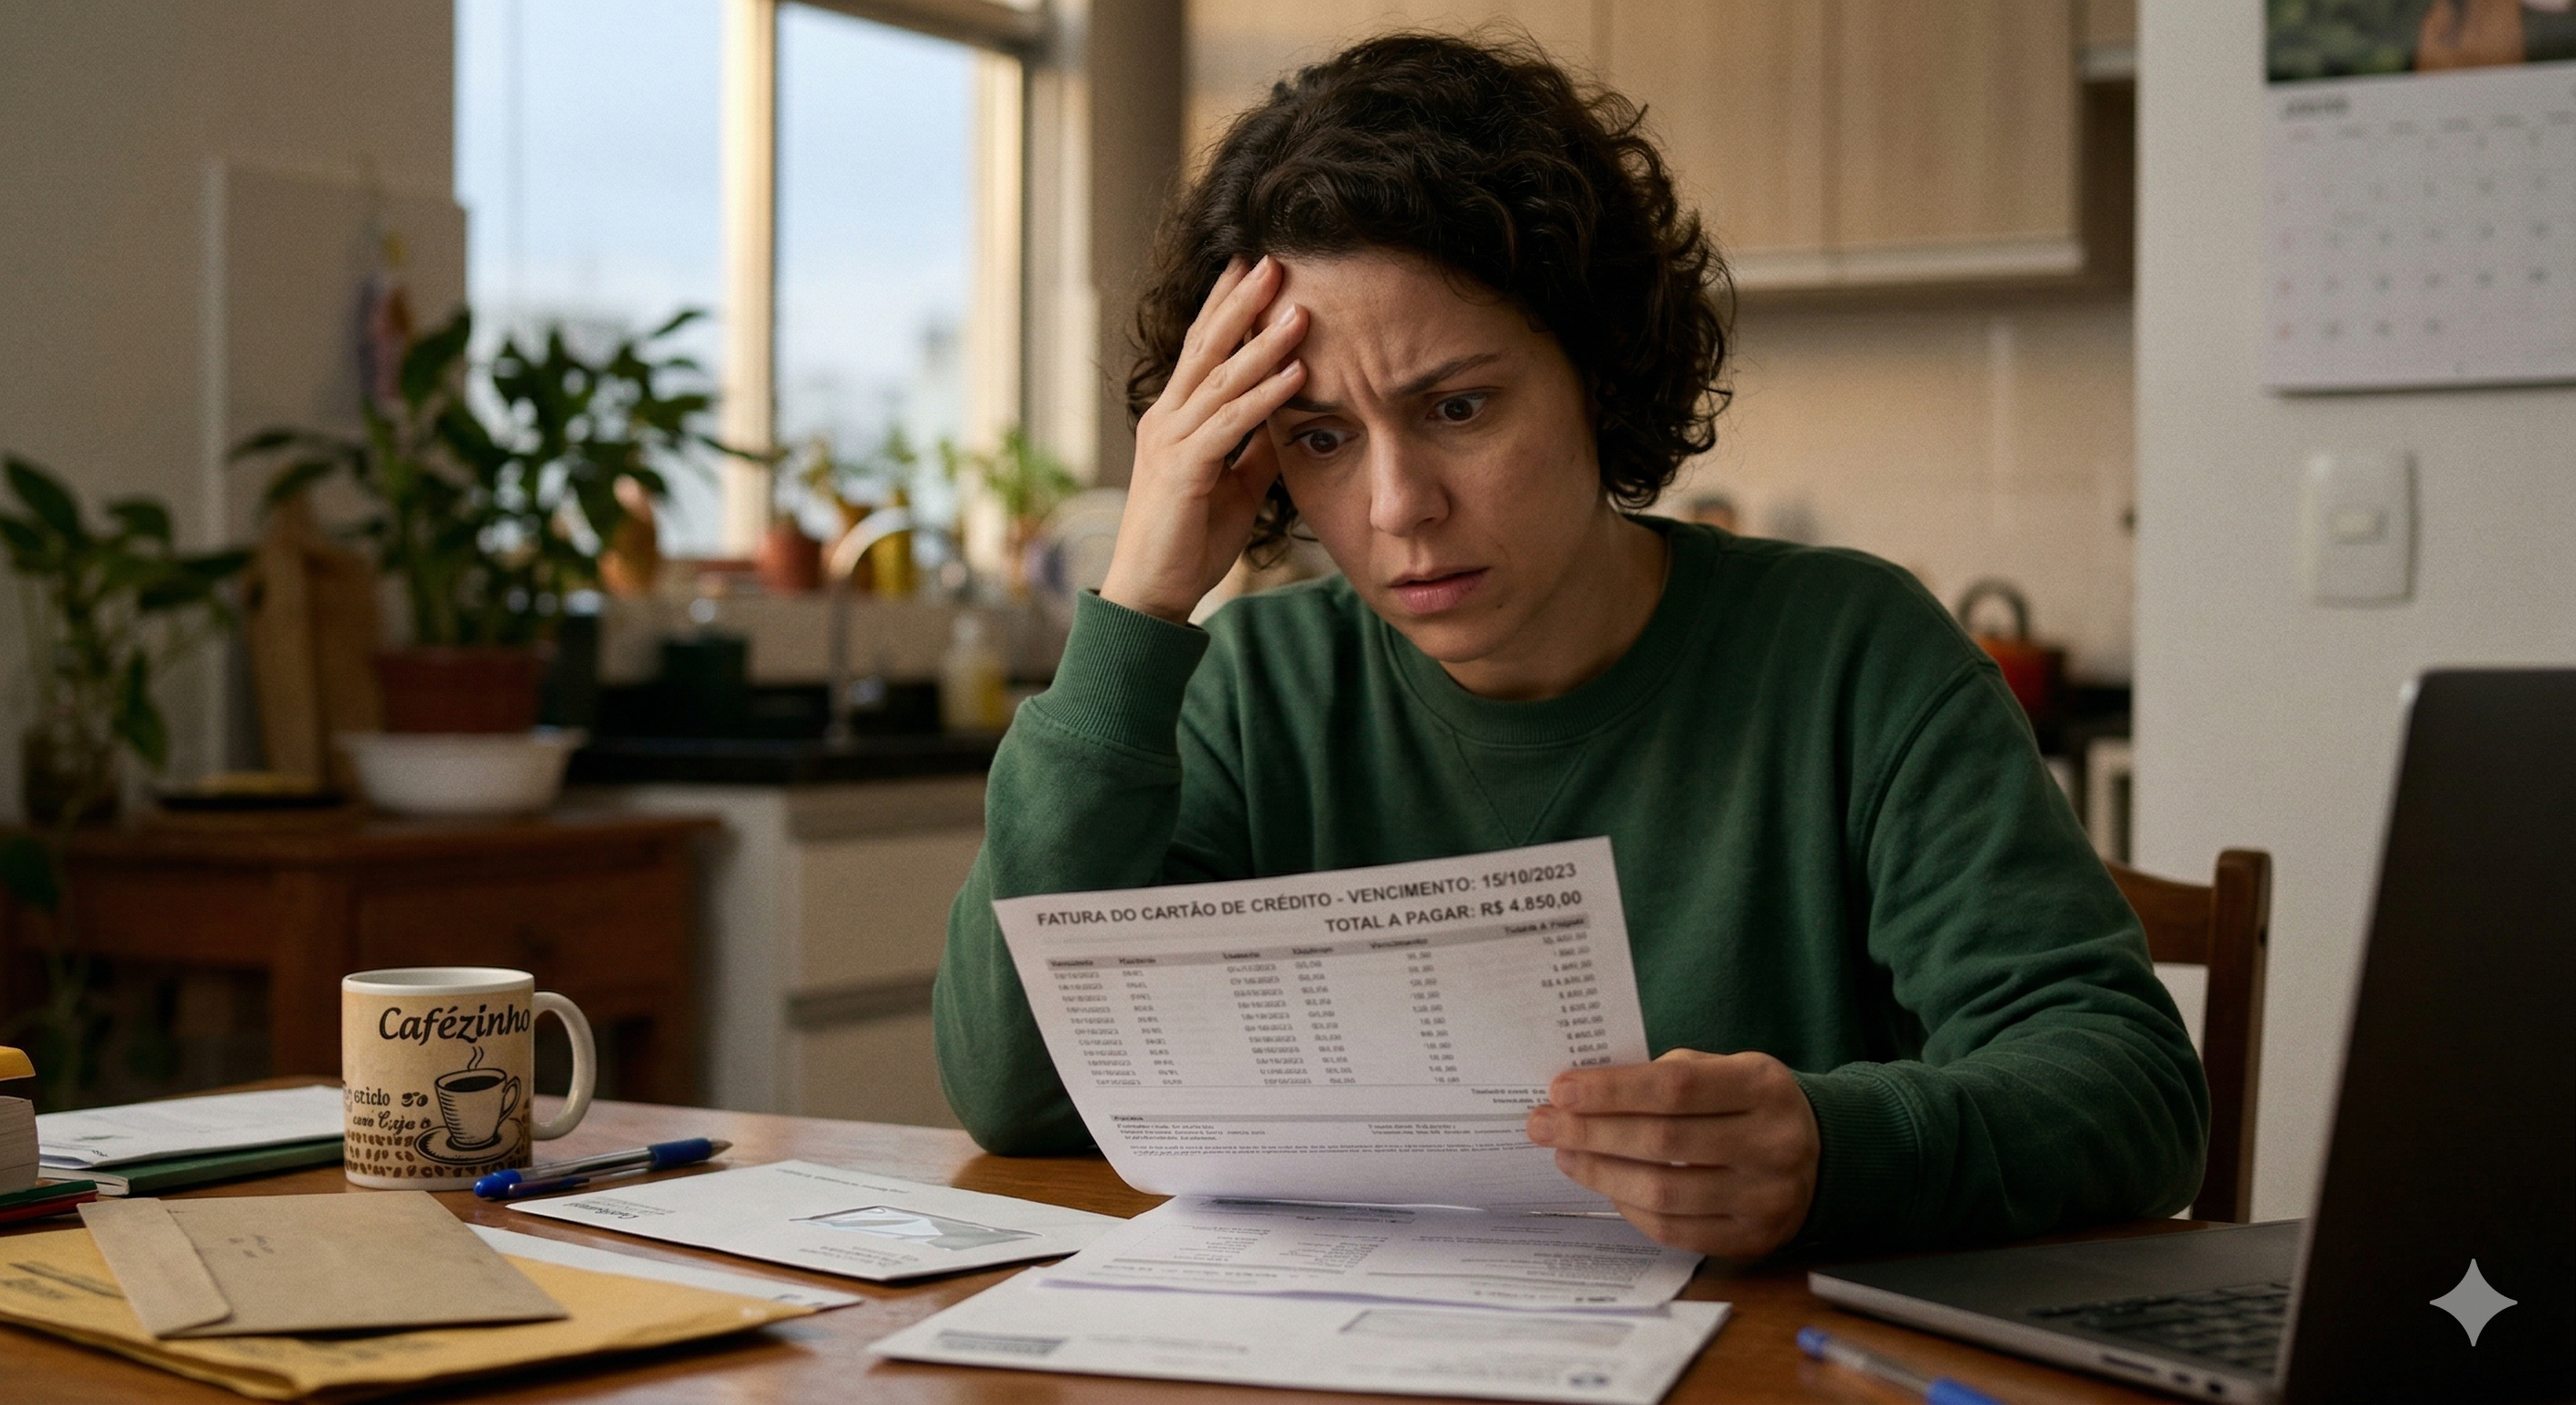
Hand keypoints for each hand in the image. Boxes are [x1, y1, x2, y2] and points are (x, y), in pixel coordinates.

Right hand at [1100, 255, 1309, 622]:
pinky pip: (1230, 425)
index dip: (1225, 307)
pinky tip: (1295, 374)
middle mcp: (1167, 419)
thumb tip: (1288, 417)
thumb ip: (1255, 448)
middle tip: (1271, 261)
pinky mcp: (1182, 470)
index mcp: (1175, 418)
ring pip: (1221, 379)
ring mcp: (1170, 441)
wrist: (1151, 593)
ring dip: (1263, 343)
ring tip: (1299, 310)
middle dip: (1240, 302)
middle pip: (1206, 347)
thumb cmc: (1190, 541)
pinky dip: (1265, 397)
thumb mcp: (1236, 485)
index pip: (1201, 349)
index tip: (1252, 269)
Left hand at [1526, 1048, 1820, 1257]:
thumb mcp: (1728, 1069)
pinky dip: (1630, 1208)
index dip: (1612, 1090)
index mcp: (1763, 1087)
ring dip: (1601, 1173)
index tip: (1560, 1089)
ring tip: (1565, 1154)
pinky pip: (1675, 1230)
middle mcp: (1772, 1144)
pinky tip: (1605, 1186)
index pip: (1675, 1088)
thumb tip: (1585, 1092)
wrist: (1825, 1156)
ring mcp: (1766, 1198)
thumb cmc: (1752, 1104)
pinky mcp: (1753, 1239)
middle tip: (1542, 1125)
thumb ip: (1668, 1075)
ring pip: (1665, 1192)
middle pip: (1663, 1142)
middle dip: (1591, 1132)